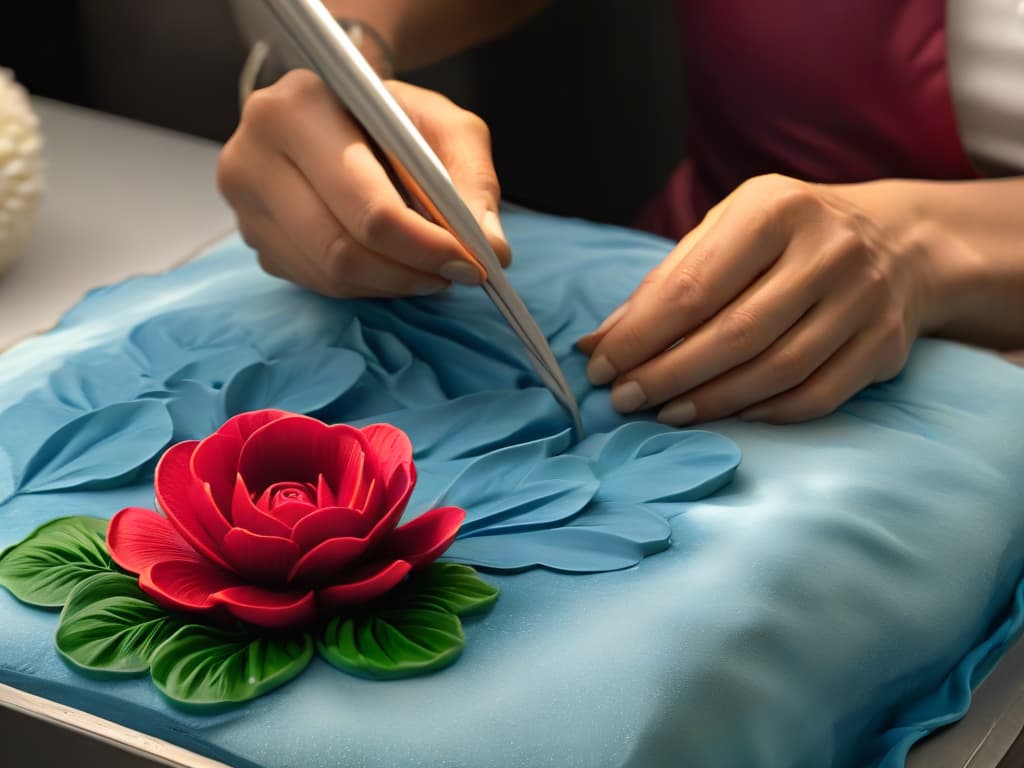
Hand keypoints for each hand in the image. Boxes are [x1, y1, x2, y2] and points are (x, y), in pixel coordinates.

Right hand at [217, 70, 508, 298]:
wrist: (337, 108)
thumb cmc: (391, 115)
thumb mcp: (444, 126)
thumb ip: (473, 181)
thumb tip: (493, 248)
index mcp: (296, 109)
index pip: (366, 207)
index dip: (425, 245)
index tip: (472, 262)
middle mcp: (252, 156)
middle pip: (343, 250)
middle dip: (411, 271)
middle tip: (456, 273)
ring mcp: (245, 205)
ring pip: (330, 276)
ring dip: (393, 283)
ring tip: (431, 268)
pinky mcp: (254, 240)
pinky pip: (317, 282)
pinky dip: (367, 284)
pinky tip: (393, 264)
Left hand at [577, 174, 942, 424]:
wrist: (898, 239)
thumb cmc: (787, 236)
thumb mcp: (727, 231)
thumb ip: (664, 282)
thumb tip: (596, 343)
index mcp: (775, 211)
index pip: (693, 287)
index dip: (641, 336)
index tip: (602, 368)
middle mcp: (827, 251)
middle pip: (734, 334)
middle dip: (668, 375)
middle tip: (626, 399)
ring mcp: (863, 299)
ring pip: (776, 370)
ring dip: (712, 401)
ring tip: (666, 412)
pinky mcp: (885, 342)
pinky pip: (817, 394)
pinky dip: (766, 413)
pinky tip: (729, 415)